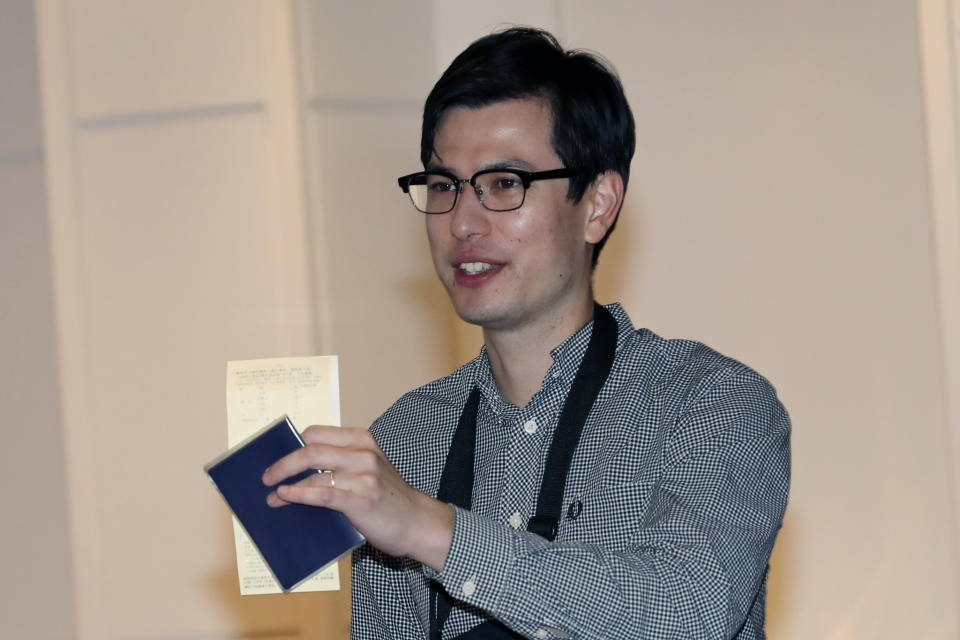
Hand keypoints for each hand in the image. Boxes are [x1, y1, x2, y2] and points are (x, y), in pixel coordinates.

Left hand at [262, 425, 453, 570]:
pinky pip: (321, 494)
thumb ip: (341, 463)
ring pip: (312, 471)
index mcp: (363, 439)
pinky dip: (298, 494)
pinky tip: (284, 497)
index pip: (317, 433)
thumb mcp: (369, 469)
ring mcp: (362, 476)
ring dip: (285, 483)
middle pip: (310, 449)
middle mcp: (363, 453)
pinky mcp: (360, 500)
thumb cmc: (390, 498)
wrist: (419, 523)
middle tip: (266, 476)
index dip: (292, 443)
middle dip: (282, 462)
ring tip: (271, 495)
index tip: (276, 455)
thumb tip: (297, 470)